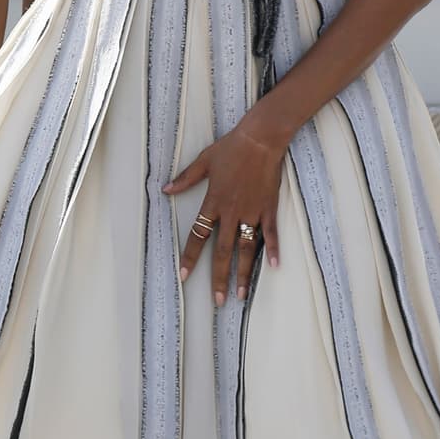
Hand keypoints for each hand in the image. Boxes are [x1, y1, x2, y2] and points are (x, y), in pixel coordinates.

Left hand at [165, 116, 286, 304]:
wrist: (261, 138)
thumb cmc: (231, 147)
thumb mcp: (204, 161)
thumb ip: (186, 179)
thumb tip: (166, 190)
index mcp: (213, 202)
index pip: (199, 236)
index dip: (191, 257)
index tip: (185, 276)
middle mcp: (231, 212)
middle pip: (223, 251)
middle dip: (219, 278)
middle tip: (218, 300)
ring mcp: (251, 212)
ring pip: (246, 249)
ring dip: (244, 273)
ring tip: (242, 295)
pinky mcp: (268, 208)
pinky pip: (270, 234)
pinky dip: (272, 250)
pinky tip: (273, 268)